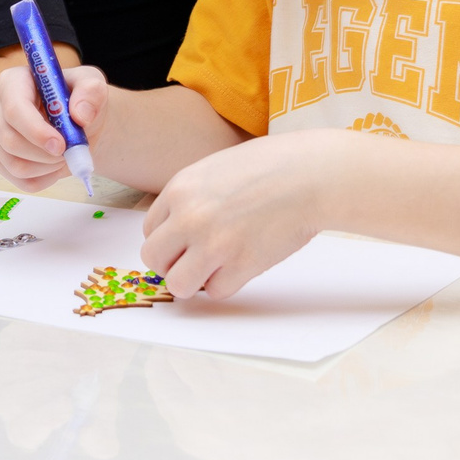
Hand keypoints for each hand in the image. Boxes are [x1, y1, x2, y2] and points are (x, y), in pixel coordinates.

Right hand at [0, 59, 107, 191]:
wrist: (77, 121)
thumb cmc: (79, 98)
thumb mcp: (93, 85)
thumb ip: (91, 92)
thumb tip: (80, 115)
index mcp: (12, 81)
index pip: (14, 109)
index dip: (36, 131)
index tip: (62, 145)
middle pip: (9, 140)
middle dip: (45, 154)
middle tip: (69, 151)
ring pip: (14, 165)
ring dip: (47, 168)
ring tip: (65, 155)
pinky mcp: (0, 160)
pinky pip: (20, 180)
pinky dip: (45, 179)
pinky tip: (56, 166)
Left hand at [138, 128, 346, 299]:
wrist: (310, 174)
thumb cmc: (268, 167)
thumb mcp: (214, 170)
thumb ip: (190, 198)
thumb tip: (177, 230)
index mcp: (179, 190)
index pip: (149, 231)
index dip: (169, 241)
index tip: (188, 241)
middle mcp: (189, 217)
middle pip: (154, 260)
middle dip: (172, 265)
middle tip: (196, 260)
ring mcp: (214, 243)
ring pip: (178, 285)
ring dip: (194, 282)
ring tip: (215, 268)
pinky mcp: (241, 264)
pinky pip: (216, 292)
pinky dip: (227, 284)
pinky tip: (242, 265)